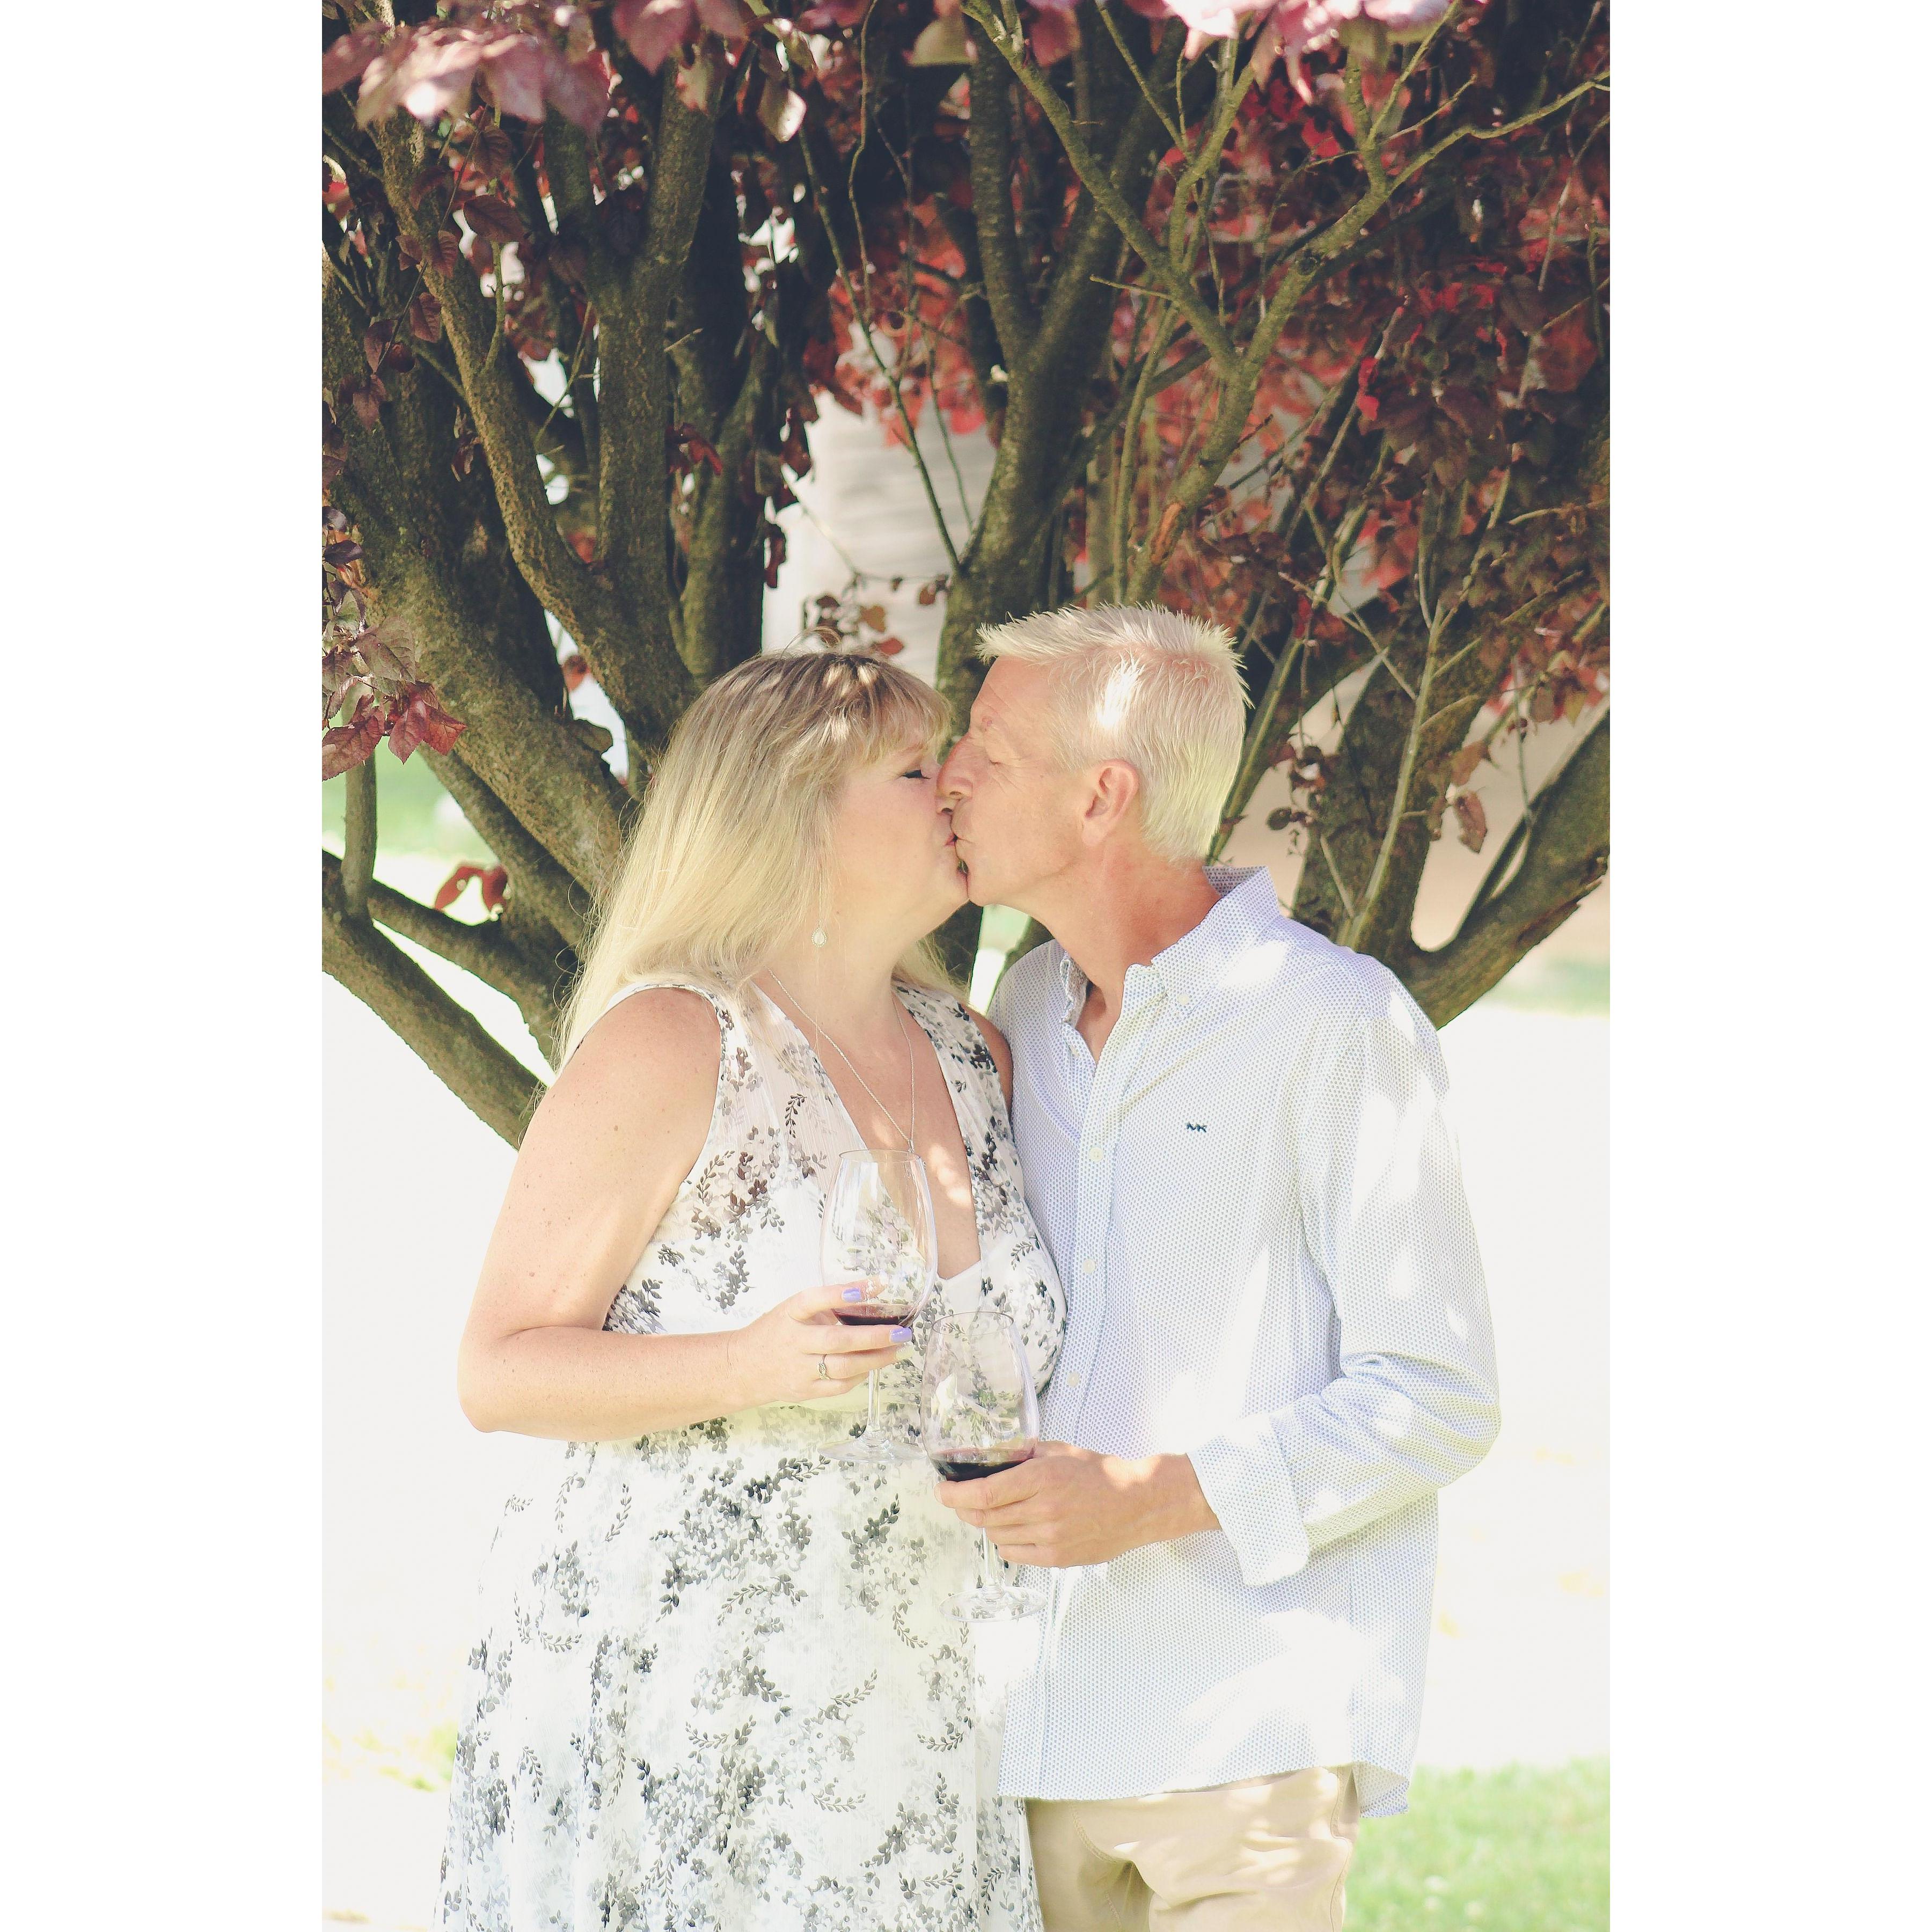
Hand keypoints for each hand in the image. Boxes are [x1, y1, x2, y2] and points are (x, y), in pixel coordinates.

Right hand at [727, 1280, 909, 1407]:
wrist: (743, 1368)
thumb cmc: (776, 1332)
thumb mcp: (793, 1309)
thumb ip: (826, 1302)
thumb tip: (870, 1290)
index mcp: (789, 1315)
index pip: (813, 1299)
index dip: (841, 1293)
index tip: (871, 1286)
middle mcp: (794, 1342)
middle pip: (836, 1341)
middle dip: (873, 1337)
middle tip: (901, 1332)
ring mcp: (799, 1370)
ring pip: (843, 1368)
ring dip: (875, 1359)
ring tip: (897, 1350)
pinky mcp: (805, 1390)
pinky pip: (839, 1386)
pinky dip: (860, 1375)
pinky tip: (874, 1365)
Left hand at [933, 1442, 1219, 1567]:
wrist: (1137, 1504)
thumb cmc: (1100, 1474)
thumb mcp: (1060, 1451)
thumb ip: (1025, 1454)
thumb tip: (992, 1456)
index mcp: (1041, 1479)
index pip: (984, 1493)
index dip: (955, 1495)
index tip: (941, 1491)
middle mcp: (1042, 1510)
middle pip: (985, 1517)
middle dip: (966, 1508)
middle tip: (960, 1499)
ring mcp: (1049, 1538)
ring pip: (997, 1535)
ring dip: (987, 1523)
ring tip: (996, 1511)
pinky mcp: (1056, 1558)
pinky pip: (1014, 1553)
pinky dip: (1005, 1541)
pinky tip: (1013, 1528)